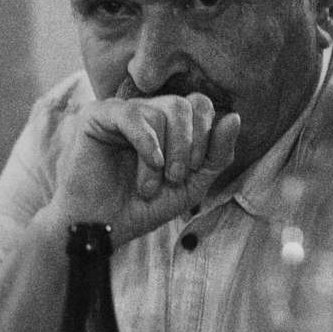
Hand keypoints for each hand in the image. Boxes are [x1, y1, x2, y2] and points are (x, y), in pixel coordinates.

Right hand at [49, 93, 240, 245]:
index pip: (200, 104)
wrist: (102, 227)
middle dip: (188, 144)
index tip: (195, 169)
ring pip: (161, 110)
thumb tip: (235, 116)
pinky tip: (149, 164)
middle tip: (176, 177)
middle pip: (184, 104)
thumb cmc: (142, 206)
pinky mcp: (97, 116)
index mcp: (167, 123)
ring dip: (163, 155)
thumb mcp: (192, 184)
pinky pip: (134, 115)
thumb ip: (216, 154)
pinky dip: (148, 143)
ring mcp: (120, 111)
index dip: (206, 134)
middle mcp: (145, 111)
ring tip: (149, 185)